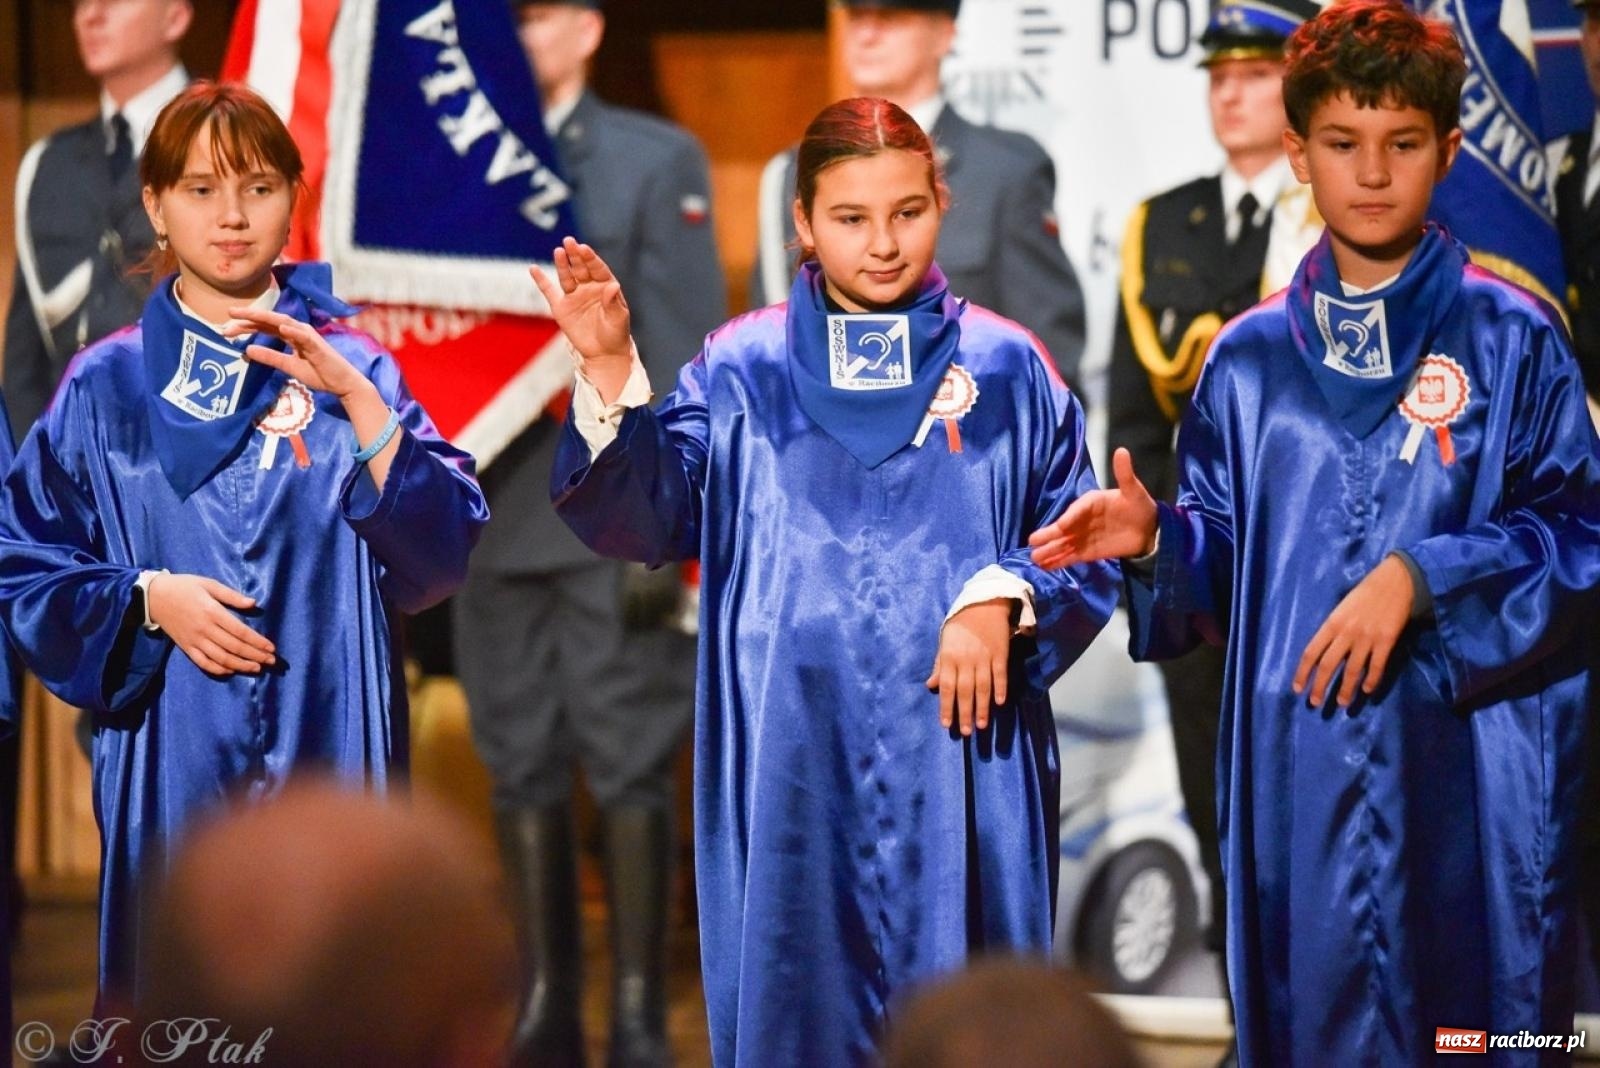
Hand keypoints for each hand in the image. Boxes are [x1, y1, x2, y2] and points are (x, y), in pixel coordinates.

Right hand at [146, 573, 275, 677]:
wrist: (152, 597)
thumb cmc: (184, 587)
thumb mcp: (209, 584)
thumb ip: (231, 595)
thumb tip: (253, 604)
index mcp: (212, 612)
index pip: (240, 631)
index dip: (257, 641)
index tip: (271, 648)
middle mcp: (204, 629)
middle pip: (234, 647)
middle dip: (255, 655)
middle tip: (271, 661)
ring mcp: (194, 640)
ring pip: (221, 658)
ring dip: (240, 665)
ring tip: (256, 668)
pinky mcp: (186, 647)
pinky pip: (203, 662)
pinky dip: (218, 669)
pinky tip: (231, 671)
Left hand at [225, 307, 374, 402]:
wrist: (343, 383)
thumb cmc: (320, 374)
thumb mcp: (289, 367)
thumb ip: (271, 357)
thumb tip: (247, 350)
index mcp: (291, 335)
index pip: (265, 326)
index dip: (246, 325)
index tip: (226, 327)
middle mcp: (298, 331)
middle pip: (270, 320)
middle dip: (250, 316)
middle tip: (229, 313)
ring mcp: (308, 336)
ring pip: (284, 322)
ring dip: (265, 317)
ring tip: (247, 314)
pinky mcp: (318, 346)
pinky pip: (303, 336)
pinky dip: (292, 330)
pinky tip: (280, 326)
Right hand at [530, 237, 633, 401]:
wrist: (604, 353)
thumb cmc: (616, 334)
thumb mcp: (618, 319)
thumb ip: (614, 302)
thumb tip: (612, 285)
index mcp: (606, 286)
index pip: (597, 268)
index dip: (591, 258)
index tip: (584, 249)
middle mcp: (589, 287)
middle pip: (581, 268)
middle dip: (575, 255)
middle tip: (569, 241)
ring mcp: (574, 296)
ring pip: (566, 276)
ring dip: (562, 264)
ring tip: (558, 251)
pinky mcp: (561, 307)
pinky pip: (549, 291)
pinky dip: (541, 280)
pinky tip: (533, 268)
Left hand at [925, 599, 1013, 736]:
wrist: (983, 604)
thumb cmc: (960, 626)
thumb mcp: (944, 642)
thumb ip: (939, 665)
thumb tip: (931, 685)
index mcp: (949, 657)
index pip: (947, 687)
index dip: (946, 707)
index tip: (946, 725)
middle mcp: (966, 659)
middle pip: (965, 690)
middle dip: (965, 713)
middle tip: (966, 732)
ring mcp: (984, 657)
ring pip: (983, 686)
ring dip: (983, 707)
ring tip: (982, 725)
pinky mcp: (1000, 653)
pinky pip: (1000, 674)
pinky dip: (1000, 688)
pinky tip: (1000, 703)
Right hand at [1028, 448, 1157, 568]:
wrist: (1149, 529)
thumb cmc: (1139, 506)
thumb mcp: (1133, 490)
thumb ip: (1124, 474)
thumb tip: (1121, 451)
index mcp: (1090, 502)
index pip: (1076, 511)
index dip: (1068, 519)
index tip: (1060, 527)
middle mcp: (1082, 519)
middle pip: (1064, 528)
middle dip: (1050, 535)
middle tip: (1033, 542)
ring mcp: (1083, 536)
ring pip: (1064, 544)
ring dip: (1050, 551)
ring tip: (1035, 559)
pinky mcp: (1087, 551)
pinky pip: (1071, 556)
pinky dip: (1059, 561)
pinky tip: (1046, 566)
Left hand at [1293, 555, 1414, 707]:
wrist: (1395, 581)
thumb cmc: (1365, 594)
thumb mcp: (1341, 608)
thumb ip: (1332, 630)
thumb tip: (1323, 653)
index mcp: (1331, 624)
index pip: (1311, 653)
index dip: (1302, 673)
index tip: (1298, 688)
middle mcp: (1346, 633)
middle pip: (1328, 665)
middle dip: (1320, 686)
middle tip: (1316, 703)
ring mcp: (1367, 638)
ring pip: (1352, 670)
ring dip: (1346, 689)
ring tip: (1341, 702)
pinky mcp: (1386, 640)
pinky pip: (1376, 665)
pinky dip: (1371, 680)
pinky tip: (1367, 690)